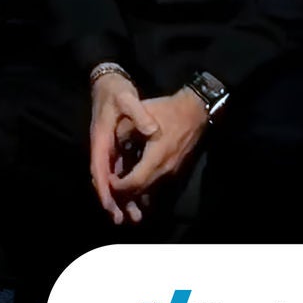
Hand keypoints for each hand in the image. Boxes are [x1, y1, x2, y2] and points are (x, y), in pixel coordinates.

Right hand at [89, 72, 153, 225]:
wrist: (107, 80)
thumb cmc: (115, 90)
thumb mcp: (126, 97)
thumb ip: (138, 113)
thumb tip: (152, 130)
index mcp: (101, 138)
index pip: (99, 168)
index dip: (104, 188)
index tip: (110, 205)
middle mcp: (101, 146)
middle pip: (102, 179)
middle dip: (110, 201)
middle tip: (120, 220)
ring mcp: (106, 148)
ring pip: (109, 178)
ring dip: (118, 198)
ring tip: (129, 216)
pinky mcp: (113, 148)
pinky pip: (116, 172)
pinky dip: (123, 186)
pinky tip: (134, 198)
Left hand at [109, 88, 210, 204]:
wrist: (195, 111)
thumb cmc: (167, 110)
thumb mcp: (140, 115)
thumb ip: (123, 132)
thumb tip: (109, 147)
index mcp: (157, 156)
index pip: (135, 181)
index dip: (118, 185)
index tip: (107, 178)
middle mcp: (166, 169)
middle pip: (141, 190)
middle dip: (124, 191)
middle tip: (109, 183)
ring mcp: (172, 172)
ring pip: (150, 189)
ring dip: (134, 190)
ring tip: (119, 184)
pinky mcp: (176, 170)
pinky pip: (157, 184)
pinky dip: (144, 185)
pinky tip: (134, 179)